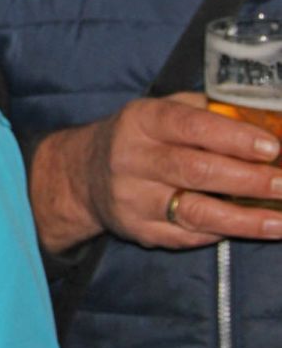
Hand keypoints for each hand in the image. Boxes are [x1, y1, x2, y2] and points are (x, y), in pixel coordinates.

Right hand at [30, 92, 281, 250]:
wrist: (84, 174)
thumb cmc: (140, 137)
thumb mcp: (162, 111)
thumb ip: (207, 112)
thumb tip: (266, 122)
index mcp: (141, 120)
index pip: (190, 126)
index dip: (234, 137)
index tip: (272, 148)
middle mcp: (131, 158)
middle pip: (196, 171)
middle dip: (249, 179)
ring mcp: (133, 198)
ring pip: (197, 212)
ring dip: (246, 219)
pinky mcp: (139, 230)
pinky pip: (189, 236)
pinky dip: (224, 232)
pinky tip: (252, 229)